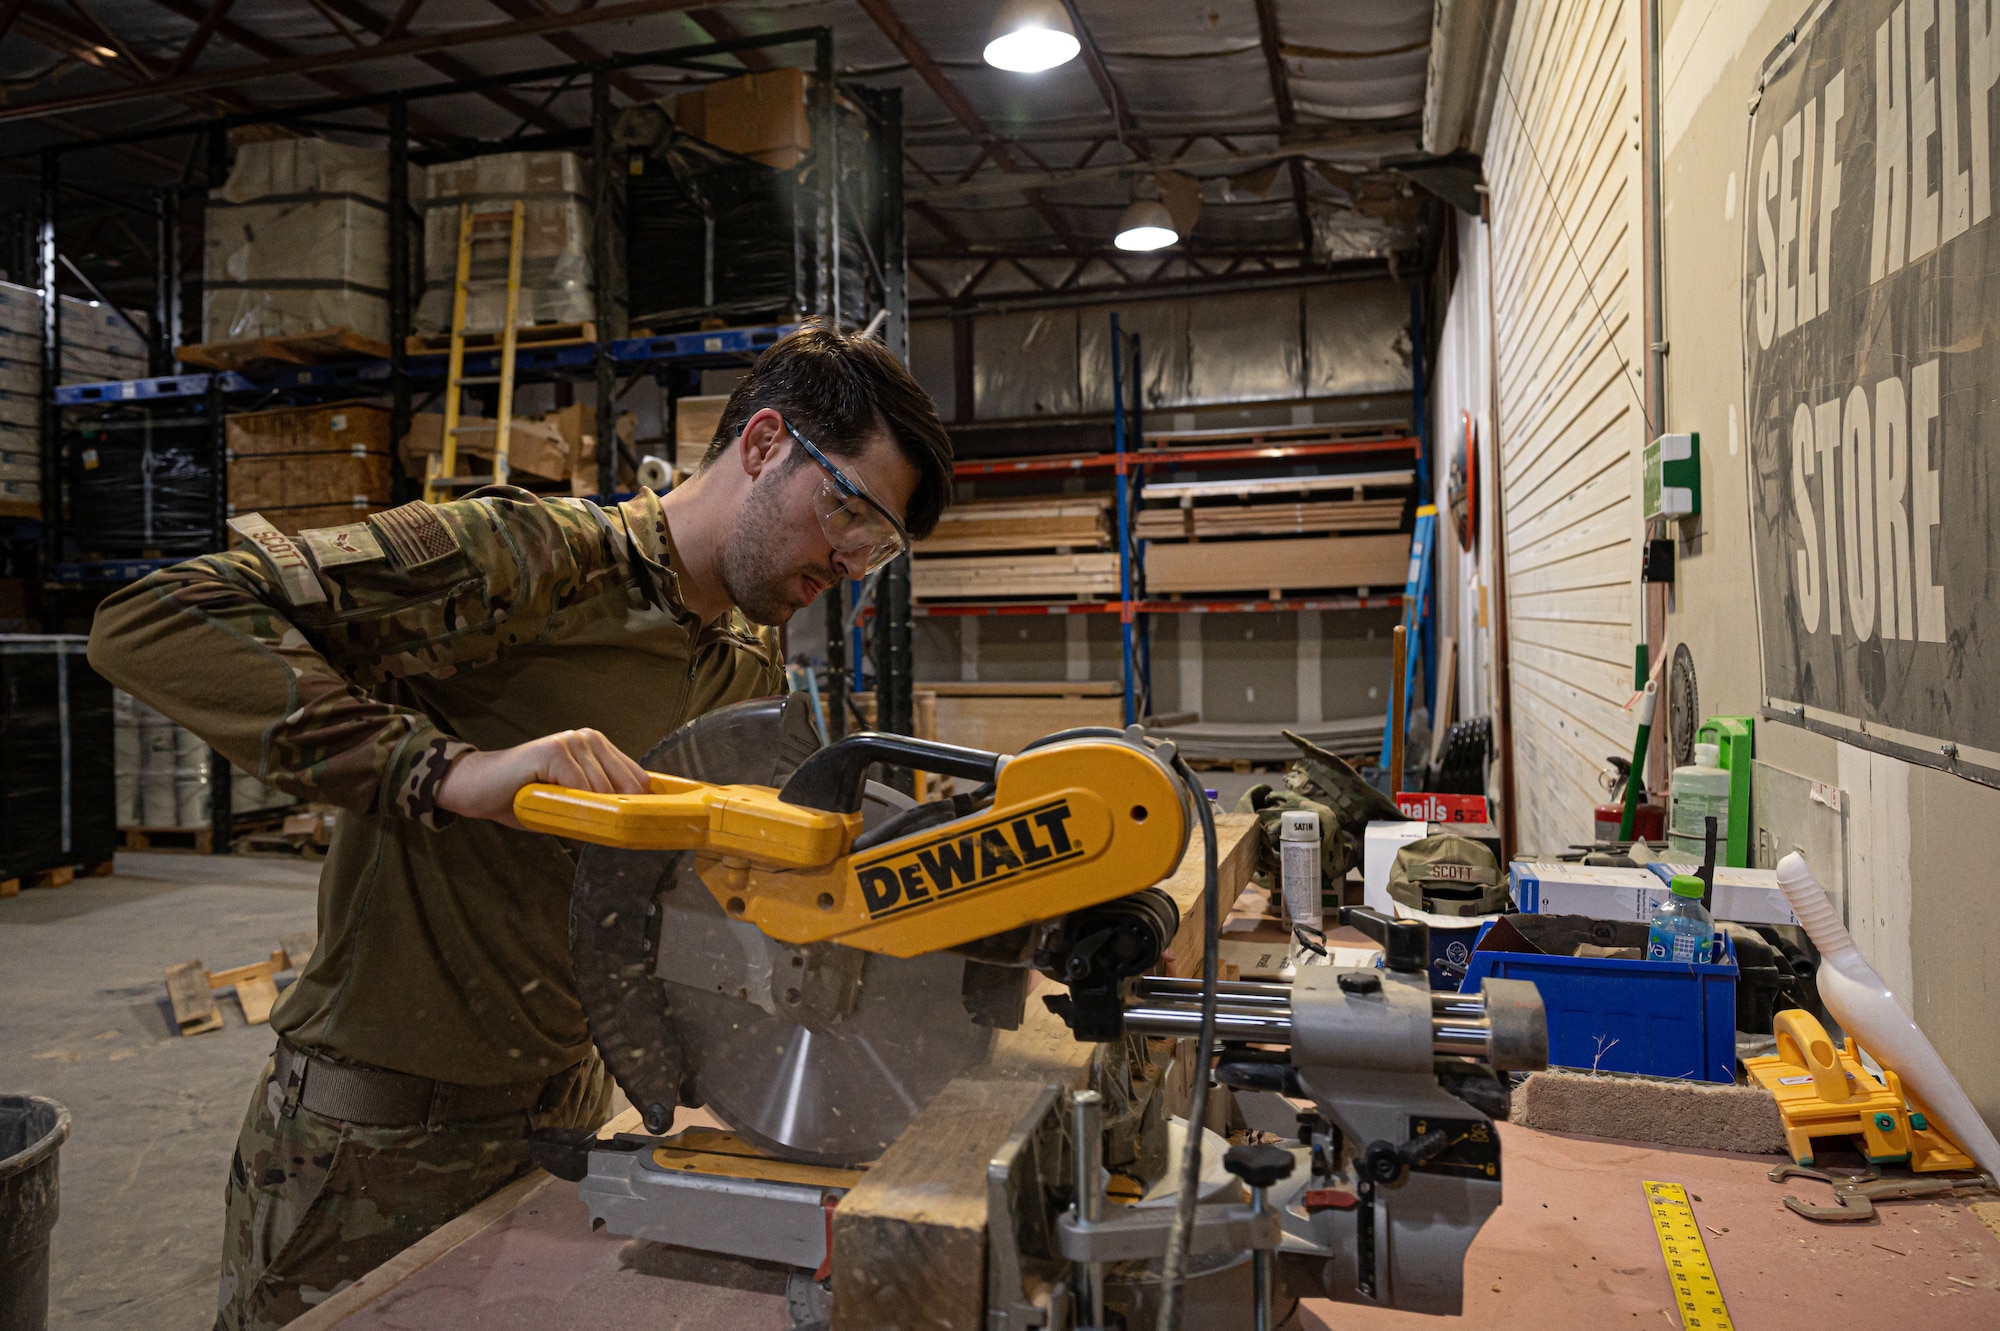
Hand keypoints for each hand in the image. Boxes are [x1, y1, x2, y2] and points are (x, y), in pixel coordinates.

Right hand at [436, 728, 649, 827]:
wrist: (479, 789)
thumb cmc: (525, 798)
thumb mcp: (571, 802)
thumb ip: (600, 806)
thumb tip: (633, 827)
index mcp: (598, 747)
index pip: (639, 778)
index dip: (638, 805)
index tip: (636, 828)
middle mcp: (589, 738)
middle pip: (626, 786)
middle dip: (614, 813)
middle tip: (592, 827)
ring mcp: (571, 741)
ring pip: (602, 790)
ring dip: (585, 811)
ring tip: (557, 810)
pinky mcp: (554, 750)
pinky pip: (579, 788)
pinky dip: (570, 806)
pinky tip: (549, 804)